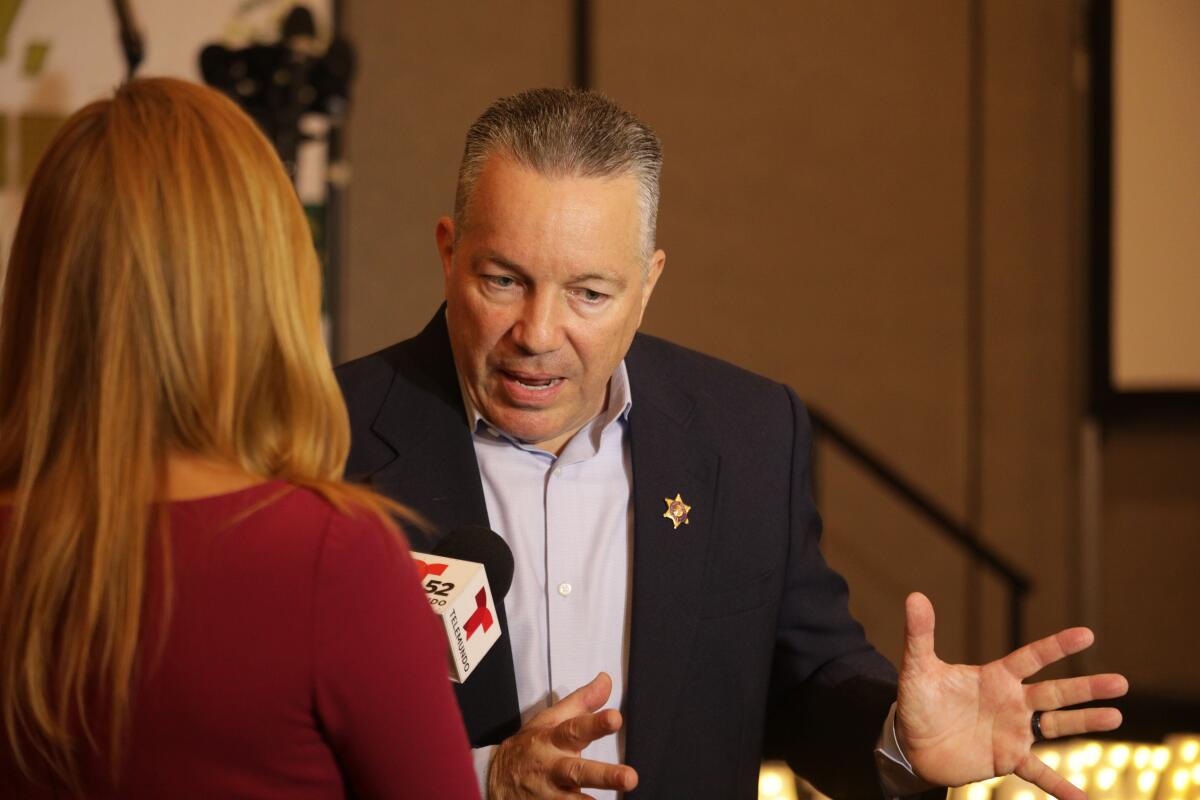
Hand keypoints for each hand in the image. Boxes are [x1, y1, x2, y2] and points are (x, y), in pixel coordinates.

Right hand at [488, 672, 637, 798]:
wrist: (494, 778)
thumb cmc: (528, 747)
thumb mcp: (550, 720)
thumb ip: (582, 702)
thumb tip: (606, 681)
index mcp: (553, 740)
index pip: (575, 728)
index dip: (596, 724)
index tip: (615, 718)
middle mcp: (551, 768)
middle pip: (577, 772)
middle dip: (604, 776)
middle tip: (629, 777)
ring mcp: (548, 795)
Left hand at [896, 592, 1127, 799]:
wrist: (911, 743)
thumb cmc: (919, 702)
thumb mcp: (918, 668)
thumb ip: (920, 634)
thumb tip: (915, 597)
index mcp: (996, 677)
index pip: (1032, 657)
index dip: (1057, 646)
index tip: (1087, 634)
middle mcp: (1012, 702)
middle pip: (1055, 693)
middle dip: (1087, 688)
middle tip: (1121, 682)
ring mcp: (1014, 731)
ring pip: (1057, 726)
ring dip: (1085, 723)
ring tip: (1116, 717)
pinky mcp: (1008, 759)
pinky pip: (1040, 774)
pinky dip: (1061, 786)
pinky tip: (1084, 799)